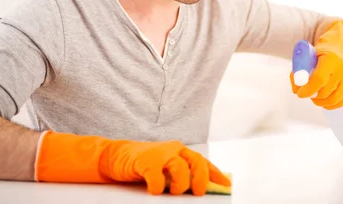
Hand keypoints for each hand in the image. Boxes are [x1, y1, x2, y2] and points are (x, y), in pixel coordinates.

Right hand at [102, 139, 229, 194]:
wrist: (116, 155)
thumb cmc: (144, 163)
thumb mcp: (166, 167)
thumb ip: (181, 174)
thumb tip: (198, 189)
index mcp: (180, 151)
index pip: (203, 162)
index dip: (216, 174)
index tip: (226, 185)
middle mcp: (173, 150)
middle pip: (196, 161)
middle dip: (201, 179)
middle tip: (198, 193)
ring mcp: (159, 154)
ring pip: (180, 167)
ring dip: (181, 183)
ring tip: (175, 192)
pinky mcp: (145, 161)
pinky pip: (156, 175)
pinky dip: (158, 186)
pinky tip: (155, 190)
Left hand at [290, 49, 342, 109]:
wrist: (341, 52)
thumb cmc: (320, 57)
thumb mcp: (308, 57)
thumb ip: (299, 71)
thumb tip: (296, 90)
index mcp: (331, 58)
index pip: (319, 79)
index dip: (308, 89)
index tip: (300, 93)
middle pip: (325, 92)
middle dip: (312, 96)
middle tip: (307, 93)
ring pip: (333, 100)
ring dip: (320, 102)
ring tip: (315, 96)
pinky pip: (341, 102)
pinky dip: (330, 104)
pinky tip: (324, 99)